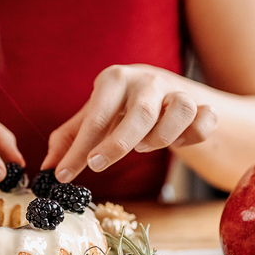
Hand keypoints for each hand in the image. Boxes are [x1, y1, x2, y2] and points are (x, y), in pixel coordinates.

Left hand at [42, 65, 217, 180]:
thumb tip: (48, 167)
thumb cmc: (118, 107)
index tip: (63, 175)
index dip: (78, 150)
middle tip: (96, 166)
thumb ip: (69, 138)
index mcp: (114, 79)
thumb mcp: (92, 116)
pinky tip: (178, 143)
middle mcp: (147, 81)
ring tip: (143, 147)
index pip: (96, 116)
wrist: (159, 89)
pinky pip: (206, 118)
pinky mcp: (201, 104)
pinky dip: (195, 133)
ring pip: (181, 109)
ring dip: (163, 136)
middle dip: (117, 145)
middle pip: (141, 114)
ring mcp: (177, 90)